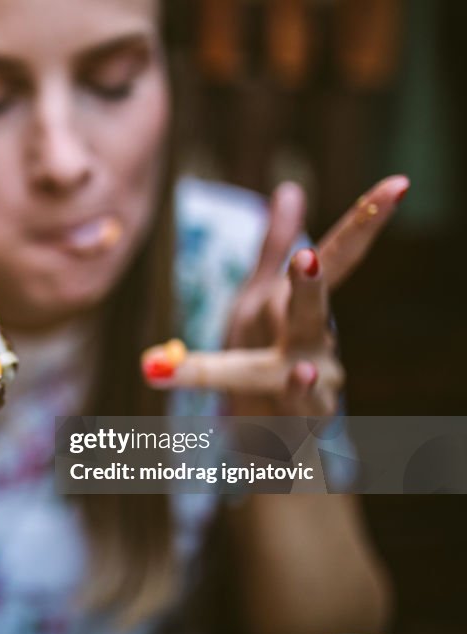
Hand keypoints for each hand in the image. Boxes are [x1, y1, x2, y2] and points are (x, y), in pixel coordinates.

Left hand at [142, 175, 409, 415]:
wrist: (268, 422)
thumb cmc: (265, 351)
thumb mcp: (260, 295)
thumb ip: (273, 244)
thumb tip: (289, 189)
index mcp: (298, 306)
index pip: (335, 258)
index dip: (365, 221)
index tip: (398, 185)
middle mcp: (315, 342)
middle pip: (312, 312)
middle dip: (310, 287)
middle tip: (305, 260)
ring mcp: (315, 384)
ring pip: (305, 377)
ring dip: (300, 379)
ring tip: (299, 372)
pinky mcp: (299, 423)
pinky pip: (288, 419)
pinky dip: (288, 416)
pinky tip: (288, 404)